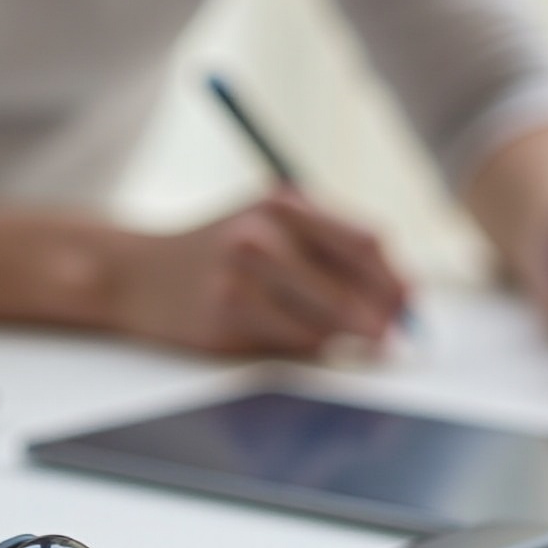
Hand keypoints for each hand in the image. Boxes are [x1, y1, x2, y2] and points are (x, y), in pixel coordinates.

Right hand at [107, 187, 409, 354]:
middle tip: (396, 336)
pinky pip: (296, 340)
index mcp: (283, 201)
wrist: (135, 274)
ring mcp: (242, 273)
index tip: (412, 302)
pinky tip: (305, 339)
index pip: (366, 240)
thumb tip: (399, 291)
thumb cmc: (216, 250)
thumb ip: (326, 245)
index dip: (397, 276)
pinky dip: (312, 346)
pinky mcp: (227, 314)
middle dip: (386, 315)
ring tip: (353, 338)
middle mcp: (263, 231)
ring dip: (349, 336)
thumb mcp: (267, 222)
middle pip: (354, 282)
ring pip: (328, 318)